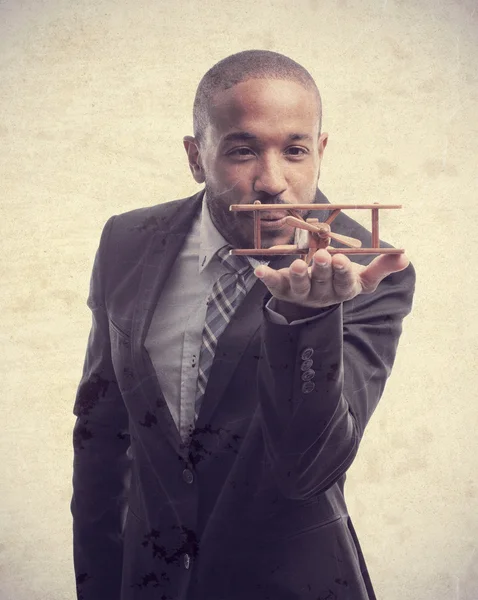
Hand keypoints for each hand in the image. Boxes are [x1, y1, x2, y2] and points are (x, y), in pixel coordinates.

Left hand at [254, 249, 409, 309]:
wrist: (313, 299)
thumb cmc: (340, 282)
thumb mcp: (362, 277)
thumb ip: (382, 267)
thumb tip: (405, 257)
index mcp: (343, 290)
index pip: (344, 283)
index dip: (342, 272)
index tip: (341, 259)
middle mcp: (322, 295)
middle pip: (322, 282)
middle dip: (322, 269)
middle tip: (322, 256)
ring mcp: (301, 294)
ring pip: (300, 286)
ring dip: (298, 276)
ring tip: (297, 266)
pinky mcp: (283, 290)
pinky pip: (274, 285)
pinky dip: (267, 278)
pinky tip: (259, 270)